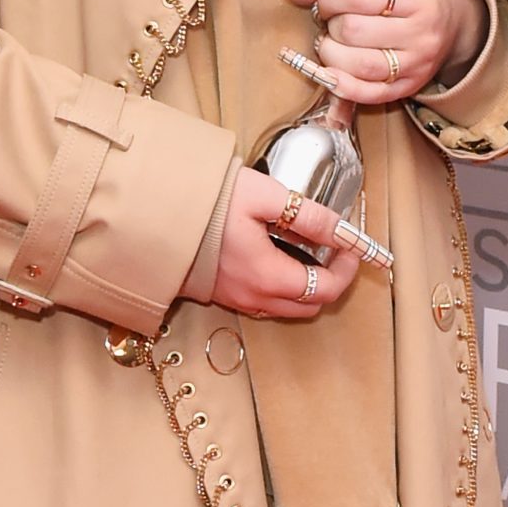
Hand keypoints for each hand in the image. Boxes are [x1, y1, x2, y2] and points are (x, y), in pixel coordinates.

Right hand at [210, 167, 360, 319]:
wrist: (155, 212)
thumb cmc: (208, 202)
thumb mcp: (266, 198)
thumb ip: (310, 217)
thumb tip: (344, 231)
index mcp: (269, 278)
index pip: (326, 289)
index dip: (347, 270)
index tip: (351, 246)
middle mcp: (255, 299)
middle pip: (310, 306)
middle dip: (331, 281)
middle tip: (334, 249)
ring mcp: (237, 300)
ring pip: (288, 308)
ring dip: (306, 287)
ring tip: (306, 250)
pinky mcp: (222, 295)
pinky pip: (264, 302)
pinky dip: (282, 287)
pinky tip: (277, 256)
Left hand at [272, 0, 487, 105]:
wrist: (455, 25)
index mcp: (418, 0)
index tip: (325, 3)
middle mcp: (421, 35)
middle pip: (355, 31)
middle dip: (331, 27)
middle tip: (331, 25)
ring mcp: (416, 66)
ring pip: (358, 65)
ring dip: (330, 55)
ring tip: (331, 46)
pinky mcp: (407, 89)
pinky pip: (367, 94)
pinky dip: (340, 86)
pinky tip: (329, 74)